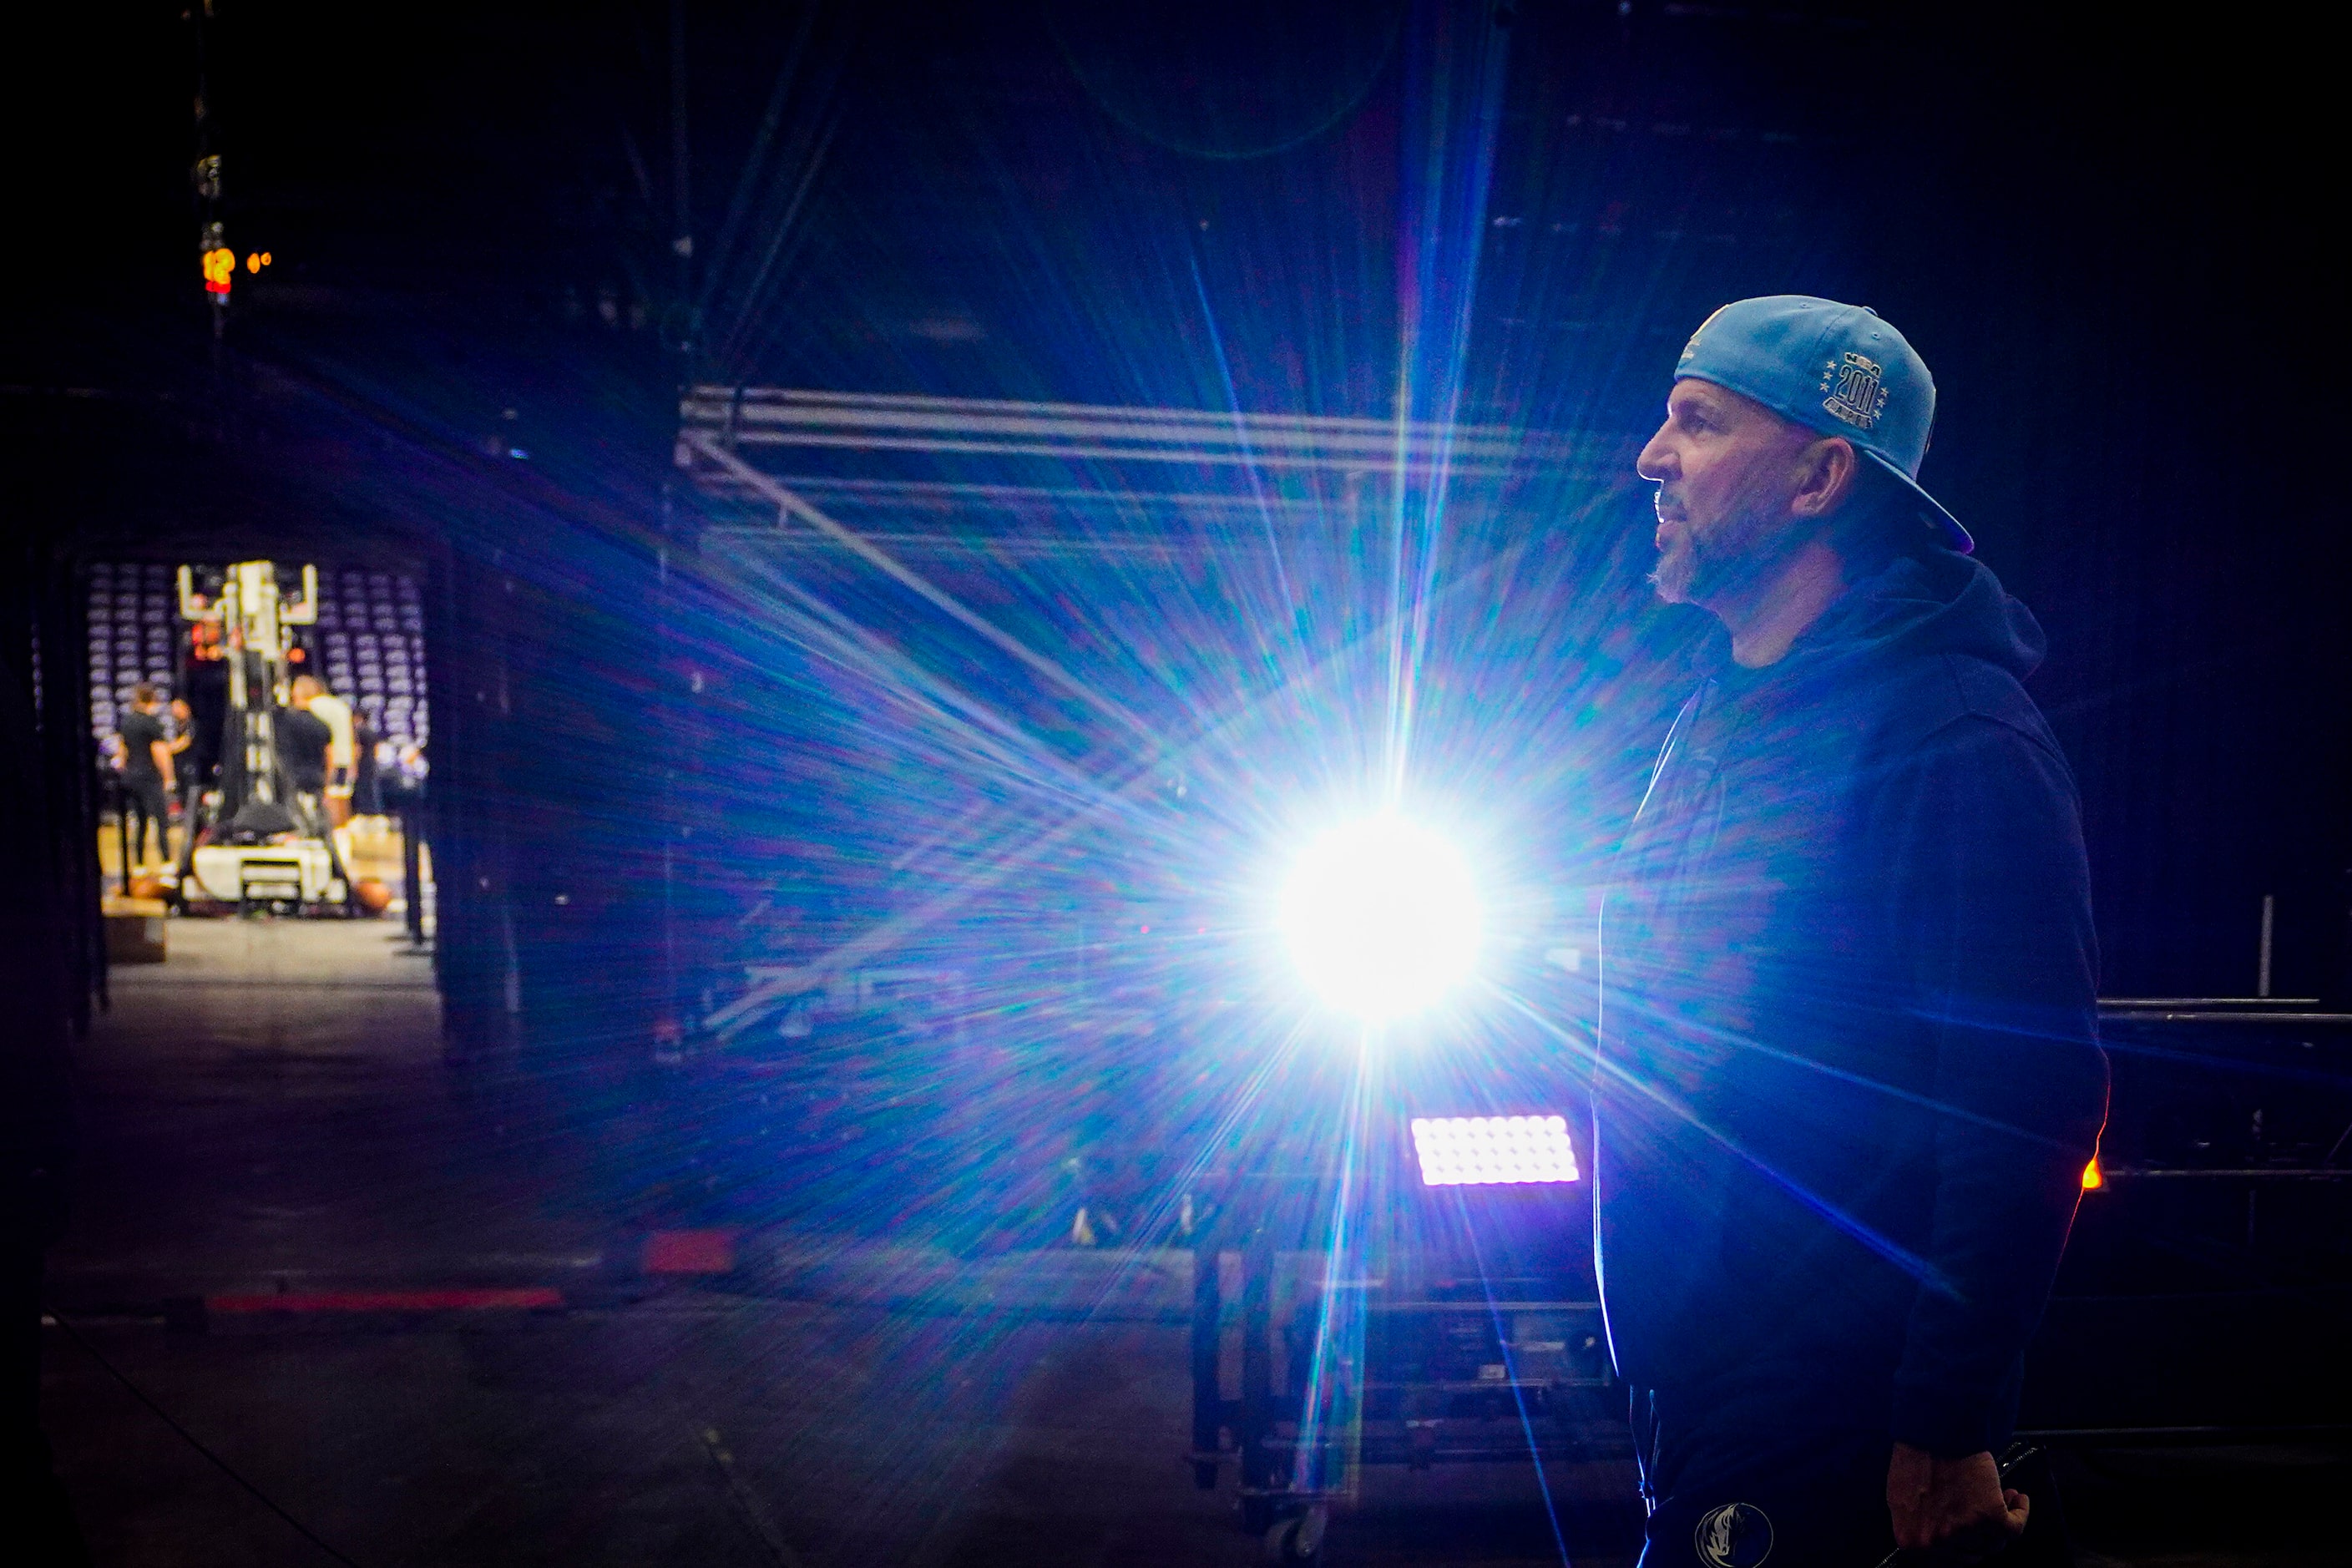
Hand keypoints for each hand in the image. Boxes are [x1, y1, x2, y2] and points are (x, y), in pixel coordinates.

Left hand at [1886, 1443, 2027, 1561]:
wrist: (1933, 1431)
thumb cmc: (1915, 1457)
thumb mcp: (1900, 1499)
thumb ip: (1916, 1527)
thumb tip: (1933, 1541)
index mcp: (1912, 1541)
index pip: (1942, 1561)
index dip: (1957, 1547)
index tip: (1965, 1536)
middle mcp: (1938, 1544)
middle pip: (1970, 1554)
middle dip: (1978, 1536)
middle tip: (1982, 1518)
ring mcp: (1964, 1534)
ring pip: (1993, 1542)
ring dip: (1999, 1523)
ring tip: (2001, 1500)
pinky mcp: (1990, 1518)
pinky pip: (2015, 1527)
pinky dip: (2021, 1513)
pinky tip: (2017, 1499)